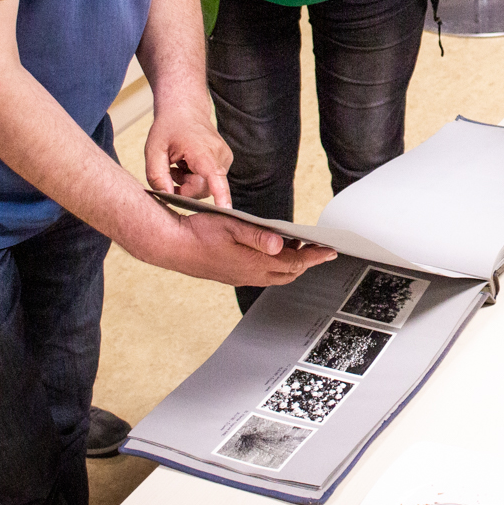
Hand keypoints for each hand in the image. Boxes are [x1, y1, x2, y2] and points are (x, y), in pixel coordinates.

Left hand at [145, 107, 233, 206]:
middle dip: (183, 188)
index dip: (221, 195)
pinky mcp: (225, 162)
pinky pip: (209, 181)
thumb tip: (166, 198)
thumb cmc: (169, 128)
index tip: (227, 211)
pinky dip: (195, 177)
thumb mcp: (154, 150)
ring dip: (188, 182)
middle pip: (202, 189)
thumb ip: (157, 176)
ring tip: (178, 163)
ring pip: (205, 187)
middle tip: (170, 170)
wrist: (185, 110)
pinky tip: (187, 164)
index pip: (214, 176)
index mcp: (202, 150)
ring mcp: (225, 159)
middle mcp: (220, 155)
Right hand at [171, 210, 336, 287]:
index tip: (331, 251)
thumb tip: (282, 245)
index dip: (315, 256)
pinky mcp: (233, 275)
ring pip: (276, 275)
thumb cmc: (199, 233)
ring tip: (297, 245)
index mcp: (253, 264)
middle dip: (306, 261)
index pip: (294, 263)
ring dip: (290, 263)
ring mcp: (241, 277)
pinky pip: (262, 274)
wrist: (172, 246)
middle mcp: (250, 275)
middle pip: (289, 273)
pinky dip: (275, 264)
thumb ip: (258, 236)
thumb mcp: (232, 227)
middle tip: (318, 248)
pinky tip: (272, 249)